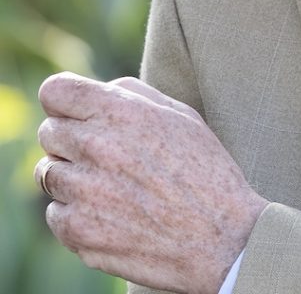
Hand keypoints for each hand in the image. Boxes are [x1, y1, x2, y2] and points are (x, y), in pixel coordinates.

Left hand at [34, 72, 267, 293]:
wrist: (221, 238)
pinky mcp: (78, 231)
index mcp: (120, 113)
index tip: (77, 111)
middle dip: (71, 138)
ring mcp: (83, 192)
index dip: (65, 100)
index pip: (55, 92)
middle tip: (105, 153)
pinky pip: (55, 213)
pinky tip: (111, 213)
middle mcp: (95, 147)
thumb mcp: (181, 116)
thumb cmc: (206, 171)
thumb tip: (101, 92)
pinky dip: (75, 213)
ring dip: (72, 175)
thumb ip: (134, 95)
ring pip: (47, 173)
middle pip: (48, 132)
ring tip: (112, 185)